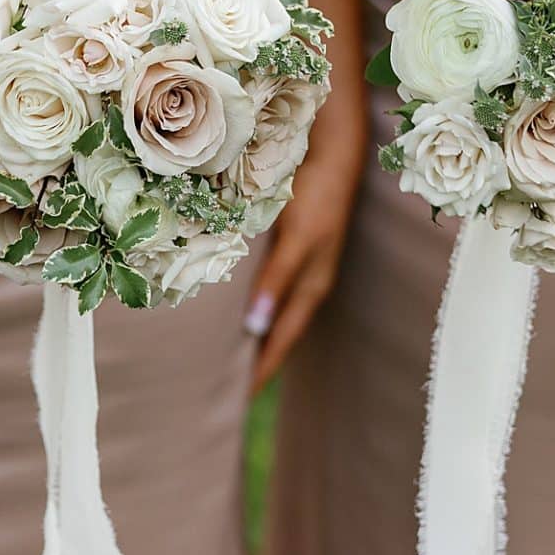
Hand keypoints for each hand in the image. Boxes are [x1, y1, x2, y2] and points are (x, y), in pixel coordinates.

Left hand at [243, 107, 365, 392]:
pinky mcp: (289, 245)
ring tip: (219, 351)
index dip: (260, 370)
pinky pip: (266, 285)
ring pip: (269, 309)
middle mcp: (305, 283)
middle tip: (220, 385)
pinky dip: (249, 300)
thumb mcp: (297, 240)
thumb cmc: (318, 196)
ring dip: (249, 330)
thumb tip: (255, 327)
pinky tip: (228, 299)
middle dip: (253, 359)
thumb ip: (277, 280)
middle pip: (275, 331)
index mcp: (310, 289)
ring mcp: (299, 264)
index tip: (235, 401)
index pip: (280, 342)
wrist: (336, 153)